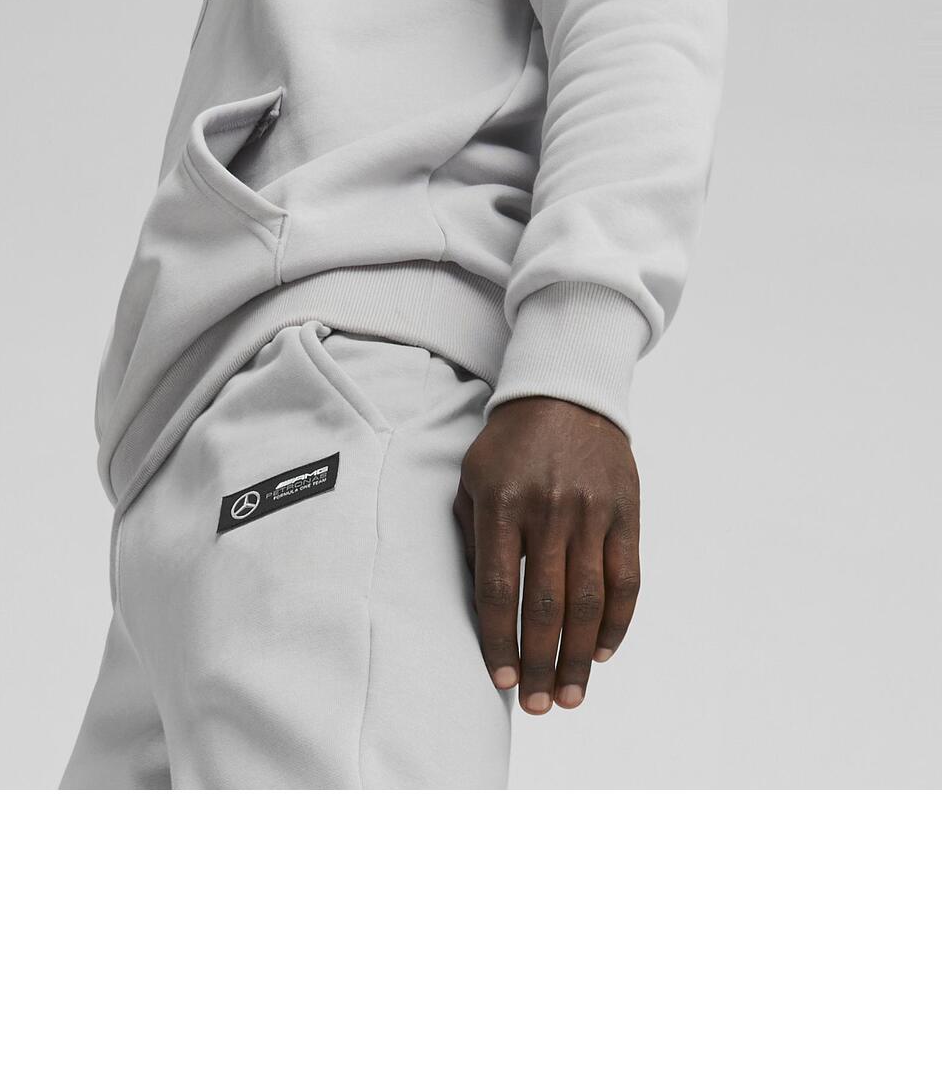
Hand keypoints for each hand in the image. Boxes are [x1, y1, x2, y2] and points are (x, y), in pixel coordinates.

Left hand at [453, 395, 640, 714]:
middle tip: (536, 706)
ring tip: (569, 696)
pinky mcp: (627, 512)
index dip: (498, 642)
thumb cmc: (508, 446)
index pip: (498, 590)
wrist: (566, 394)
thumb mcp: (472, 480)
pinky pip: (626, 579)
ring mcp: (592, 512)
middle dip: (538, 664)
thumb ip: (473, 539)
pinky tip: (601, 653)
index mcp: (501, 504)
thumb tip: (484, 609)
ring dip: (578, 656)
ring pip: (587, 601)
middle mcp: (548, 510)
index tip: (499, 680)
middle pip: (544, 606)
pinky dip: (616, 622)